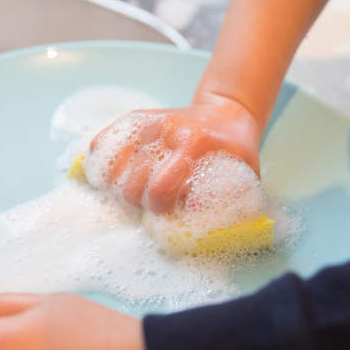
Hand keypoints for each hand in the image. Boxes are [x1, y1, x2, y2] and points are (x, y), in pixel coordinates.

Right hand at [89, 94, 262, 213]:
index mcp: (194, 144)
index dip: (158, 209)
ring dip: (120, 188)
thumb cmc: (235, 149)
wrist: (225, 111)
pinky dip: (102, 164)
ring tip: (136, 192)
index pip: (160, 187)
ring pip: (112, 168)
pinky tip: (114, 177)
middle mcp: (167, 130)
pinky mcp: (135, 118)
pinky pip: (102, 143)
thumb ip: (242, 204)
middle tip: (153, 204)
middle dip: (139, 202)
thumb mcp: (248, 173)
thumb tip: (236, 238)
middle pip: (132, 183)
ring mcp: (148, 122)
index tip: (166, 213)